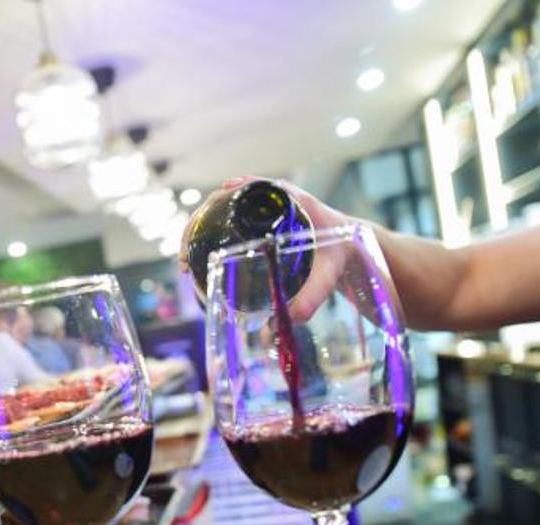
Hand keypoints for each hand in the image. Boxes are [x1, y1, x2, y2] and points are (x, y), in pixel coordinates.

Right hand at [180, 176, 361, 322]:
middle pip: (226, 199)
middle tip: (186, 254)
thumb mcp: (328, 276)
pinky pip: (228, 224)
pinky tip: (197, 257)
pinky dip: (210, 235)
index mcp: (292, 201)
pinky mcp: (258, 224)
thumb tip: (283, 321)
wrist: (352, 248)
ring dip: (200, 230)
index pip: (252, 187)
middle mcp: (273, 201)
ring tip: (186, 260)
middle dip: (199, 222)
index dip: (224, 198)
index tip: (204, 219)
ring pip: (222, 211)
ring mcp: (262, 212)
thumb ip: (311, 298)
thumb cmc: (341, 255)